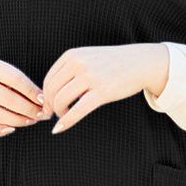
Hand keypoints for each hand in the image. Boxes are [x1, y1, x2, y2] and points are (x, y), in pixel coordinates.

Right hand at [0, 59, 48, 135]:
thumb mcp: (6, 75)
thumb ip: (23, 86)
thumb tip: (43, 103)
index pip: (16, 79)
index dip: (33, 92)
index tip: (44, 101)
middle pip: (8, 100)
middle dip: (29, 110)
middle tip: (42, 115)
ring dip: (19, 121)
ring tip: (31, 121)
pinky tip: (10, 129)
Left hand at [42, 44, 169, 134]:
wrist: (140, 62)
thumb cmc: (112, 64)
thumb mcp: (87, 58)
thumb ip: (69, 70)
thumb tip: (51, 93)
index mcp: (71, 55)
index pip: (48, 79)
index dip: (45, 96)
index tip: (48, 106)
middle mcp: (78, 64)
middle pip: (51, 91)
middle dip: (50, 106)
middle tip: (54, 114)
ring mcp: (90, 77)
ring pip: (61, 100)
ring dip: (59, 113)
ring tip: (64, 116)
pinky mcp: (102, 92)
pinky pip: (77, 110)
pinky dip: (66, 122)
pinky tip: (59, 129)